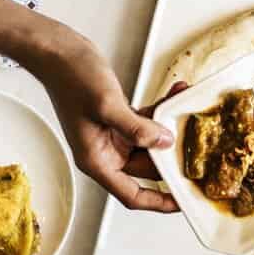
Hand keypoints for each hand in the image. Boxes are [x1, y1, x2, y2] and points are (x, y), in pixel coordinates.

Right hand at [40, 36, 178, 212]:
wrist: (57, 51)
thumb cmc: (70, 79)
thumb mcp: (106, 105)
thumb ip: (137, 128)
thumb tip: (164, 142)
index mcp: (96, 160)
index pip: (131, 194)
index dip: (158, 202)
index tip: (181, 202)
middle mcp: (104, 152)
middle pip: (147, 167)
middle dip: (171, 155)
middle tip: (197, 143)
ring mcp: (112, 135)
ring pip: (150, 141)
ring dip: (169, 127)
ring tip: (186, 109)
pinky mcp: (117, 117)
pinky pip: (146, 121)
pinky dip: (160, 110)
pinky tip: (175, 94)